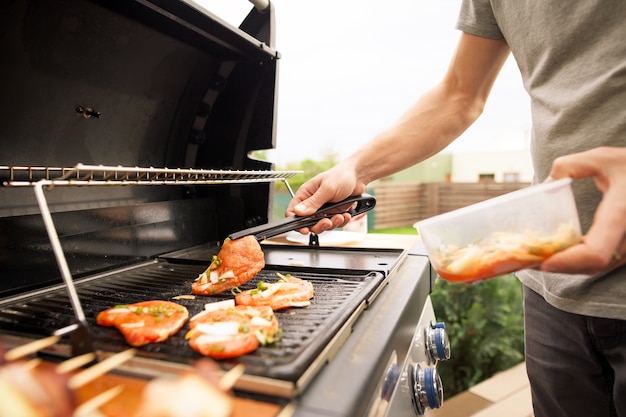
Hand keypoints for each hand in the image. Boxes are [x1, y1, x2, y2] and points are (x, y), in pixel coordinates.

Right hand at [286, 161, 367, 234]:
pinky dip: (340, 222)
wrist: (358, 177)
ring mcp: (322, 209)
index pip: (293, 211)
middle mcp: (312, 203)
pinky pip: (333, 224)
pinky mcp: (332, 213)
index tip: (305, 228)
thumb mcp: (327, 188)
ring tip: (340, 216)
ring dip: (332, 223)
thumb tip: (298, 212)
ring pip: (321, 225)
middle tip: (328, 222)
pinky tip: (346, 215)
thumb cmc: (341, 176)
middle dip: (319, 225)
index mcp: (305, 194)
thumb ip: (313, 202)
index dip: (297, 222)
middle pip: (307, 223)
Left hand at [540, 146, 625, 274]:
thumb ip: (571, 165)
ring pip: (596, 267)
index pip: (595, 253)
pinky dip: (577, 261)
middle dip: (558, 266)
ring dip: (566, 266)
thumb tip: (545, 184)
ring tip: (534, 257)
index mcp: (621, 214)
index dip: (567, 262)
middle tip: (525, 260)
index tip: (542, 261)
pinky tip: (556, 252)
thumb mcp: (604, 157)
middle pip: (590, 265)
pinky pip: (601, 262)